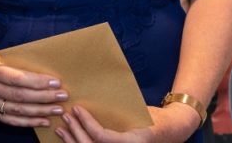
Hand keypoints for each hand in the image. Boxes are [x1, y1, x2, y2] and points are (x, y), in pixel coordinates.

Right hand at [0, 46, 66, 128]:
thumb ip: (17, 66)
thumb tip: (46, 76)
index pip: (17, 78)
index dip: (37, 82)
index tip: (55, 82)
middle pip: (19, 96)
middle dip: (44, 97)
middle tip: (62, 96)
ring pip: (17, 110)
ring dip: (40, 111)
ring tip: (57, 109)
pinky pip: (11, 120)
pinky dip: (29, 122)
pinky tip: (44, 120)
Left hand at [56, 102, 197, 141]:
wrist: (170, 130)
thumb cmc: (154, 117)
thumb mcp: (139, 111)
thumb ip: (117, 110)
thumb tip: (92, 93)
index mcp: (134, 142)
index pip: (102, 137)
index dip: (87, 124)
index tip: (77, 109)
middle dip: (76, 133)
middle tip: (66, 116)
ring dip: (73, 141)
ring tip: (61, 128)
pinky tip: (69, 137)